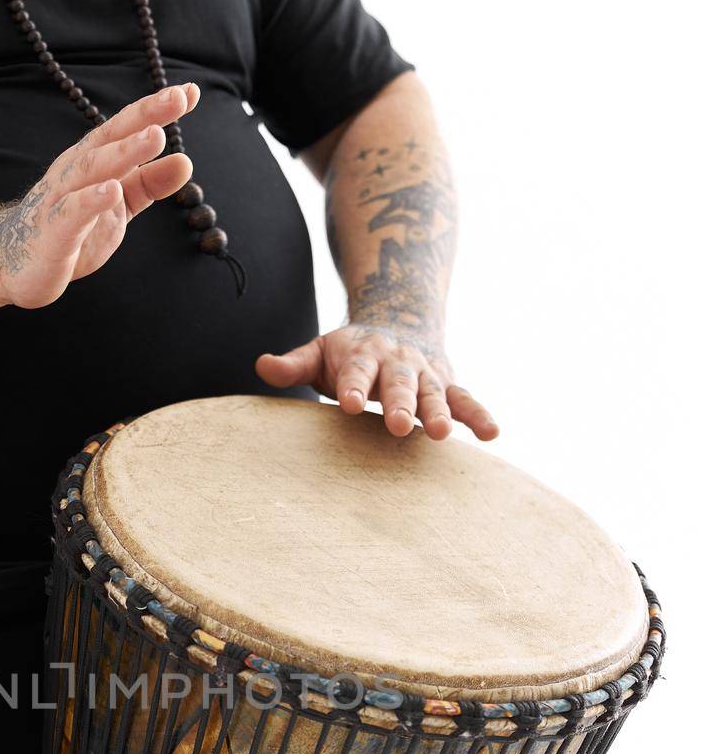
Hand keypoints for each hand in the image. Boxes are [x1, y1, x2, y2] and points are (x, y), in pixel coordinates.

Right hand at [0, 84, 199, 313]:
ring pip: (93, 169)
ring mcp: (61, 199)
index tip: (190, 92)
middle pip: (111, 138)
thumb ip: (148, 183)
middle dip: (144, 117)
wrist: (13, 263)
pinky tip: (112, 191)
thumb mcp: (118, 205)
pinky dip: (91, 201)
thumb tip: (186, 161)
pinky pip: (72, 213)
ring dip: (125, 151)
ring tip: (155, 136)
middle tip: (177, 99)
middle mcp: (75, 170)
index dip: (156, 109)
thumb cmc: (70, 229)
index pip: (126, 128)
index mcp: (92, 160)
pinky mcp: (53, 233)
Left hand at [255, 322, 497, 441]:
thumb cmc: (350, 352)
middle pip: (401, 382)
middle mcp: (399, 361)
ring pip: (435, 392)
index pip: (357, 370)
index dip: (352, 385)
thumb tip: (262, 365)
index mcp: (364, 353)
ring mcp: (426, 373)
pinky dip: (478, 415)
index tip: (347, 403)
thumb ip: (294, 363)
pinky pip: (465, 400)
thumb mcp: (320, 351)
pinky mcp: (447, 385)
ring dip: (441, 411)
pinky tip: (492, 434)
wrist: (399, 320)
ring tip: (442, 433)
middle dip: (401, 402)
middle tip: (398, 425)